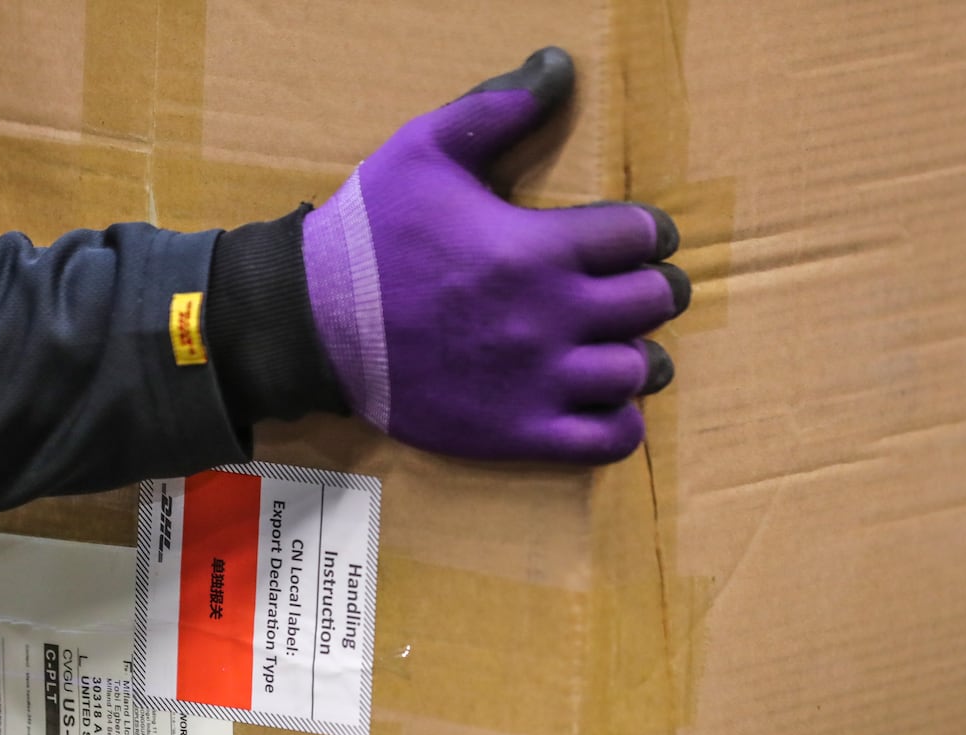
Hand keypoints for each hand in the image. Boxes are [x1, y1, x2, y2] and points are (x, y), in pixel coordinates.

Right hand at [301, 47, 687, 463]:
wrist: (311, 325)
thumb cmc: (368, 236)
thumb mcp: (425, 149)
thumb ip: (500, 106)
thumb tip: (561, 66)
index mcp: (537, 247)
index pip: (642, 236)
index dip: (645, 231)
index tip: (630, 238)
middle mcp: (549, 317)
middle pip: (653, 301)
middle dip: (650, 287)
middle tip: (628, 288)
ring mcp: (537, 381)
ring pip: (639, 371)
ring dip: (636, 354)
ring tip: (611, 346)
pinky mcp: (517, 431)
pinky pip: (610, 437)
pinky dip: (619, 420)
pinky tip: (598, 400)